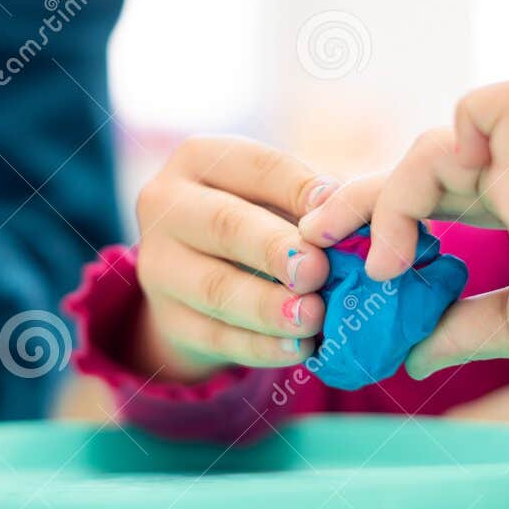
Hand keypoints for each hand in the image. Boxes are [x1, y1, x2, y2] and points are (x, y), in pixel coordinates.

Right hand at [130, 136, 337, 381]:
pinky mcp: (168, 319)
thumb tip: (349, 211)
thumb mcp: (277, 195)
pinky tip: (297, 348)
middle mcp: (167, 206)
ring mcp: (158, 265)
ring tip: (312, 317)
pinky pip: (215, 336)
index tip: (335, 207)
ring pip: (215, 288)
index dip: (297, 188)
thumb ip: (311, 200)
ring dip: (268, 306)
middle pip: (224, 225)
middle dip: (273, 249)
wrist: (201, 278)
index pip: (254, 167)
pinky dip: (260, 346)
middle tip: (317, 270)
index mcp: (199, 159)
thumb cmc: (259, 220)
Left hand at [300, 81, 508, 408]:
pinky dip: (438, 152)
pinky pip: (483, 107)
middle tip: (311, 240)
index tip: (347, 258)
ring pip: (430, 145)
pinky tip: (416, 225)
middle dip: (356, 198)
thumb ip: (463, 326)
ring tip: (381, 270)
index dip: (384, 212)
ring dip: (386, 204)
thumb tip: (411, 355)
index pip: (436, 185)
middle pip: (420, 160)